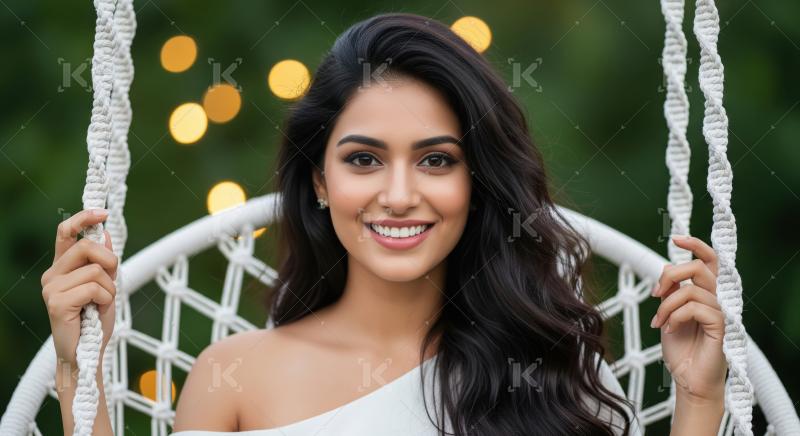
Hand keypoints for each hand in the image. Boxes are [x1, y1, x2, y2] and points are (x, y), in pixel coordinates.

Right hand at [41, 209, 118, 367]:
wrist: (85, 354)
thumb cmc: (94, 321)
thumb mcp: (104, 286)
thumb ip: (103, 263)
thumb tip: (105, 233)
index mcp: (62, 267)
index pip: (65, 233)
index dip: (83, 219)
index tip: (102, 213)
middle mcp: (52, 274)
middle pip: (87, 246)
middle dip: (110, 261)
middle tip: (111, 281)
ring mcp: (51, 288)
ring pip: (95, 270)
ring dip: (109, 288)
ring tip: (100, 304)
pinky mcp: (57, 303)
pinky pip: (94, 288)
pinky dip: (105, 299)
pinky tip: (95, 311)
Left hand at [650, 235, 726, 402]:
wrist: (687, 379)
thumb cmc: (681, 349)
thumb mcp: (669, 313)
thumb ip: (671, 292)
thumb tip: (666, 269)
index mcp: (705, 293)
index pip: (708, 261)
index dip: (695, 245)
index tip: (676, 239)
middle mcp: (716, 298)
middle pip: (698, 267)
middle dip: (671, 274)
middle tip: (656, 293)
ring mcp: (721, 311)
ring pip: (691, 289)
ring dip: (667, 305)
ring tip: (660, 322)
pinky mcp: (721, 325)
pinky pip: (694, 308)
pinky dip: (674, 317)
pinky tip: (669, 330)